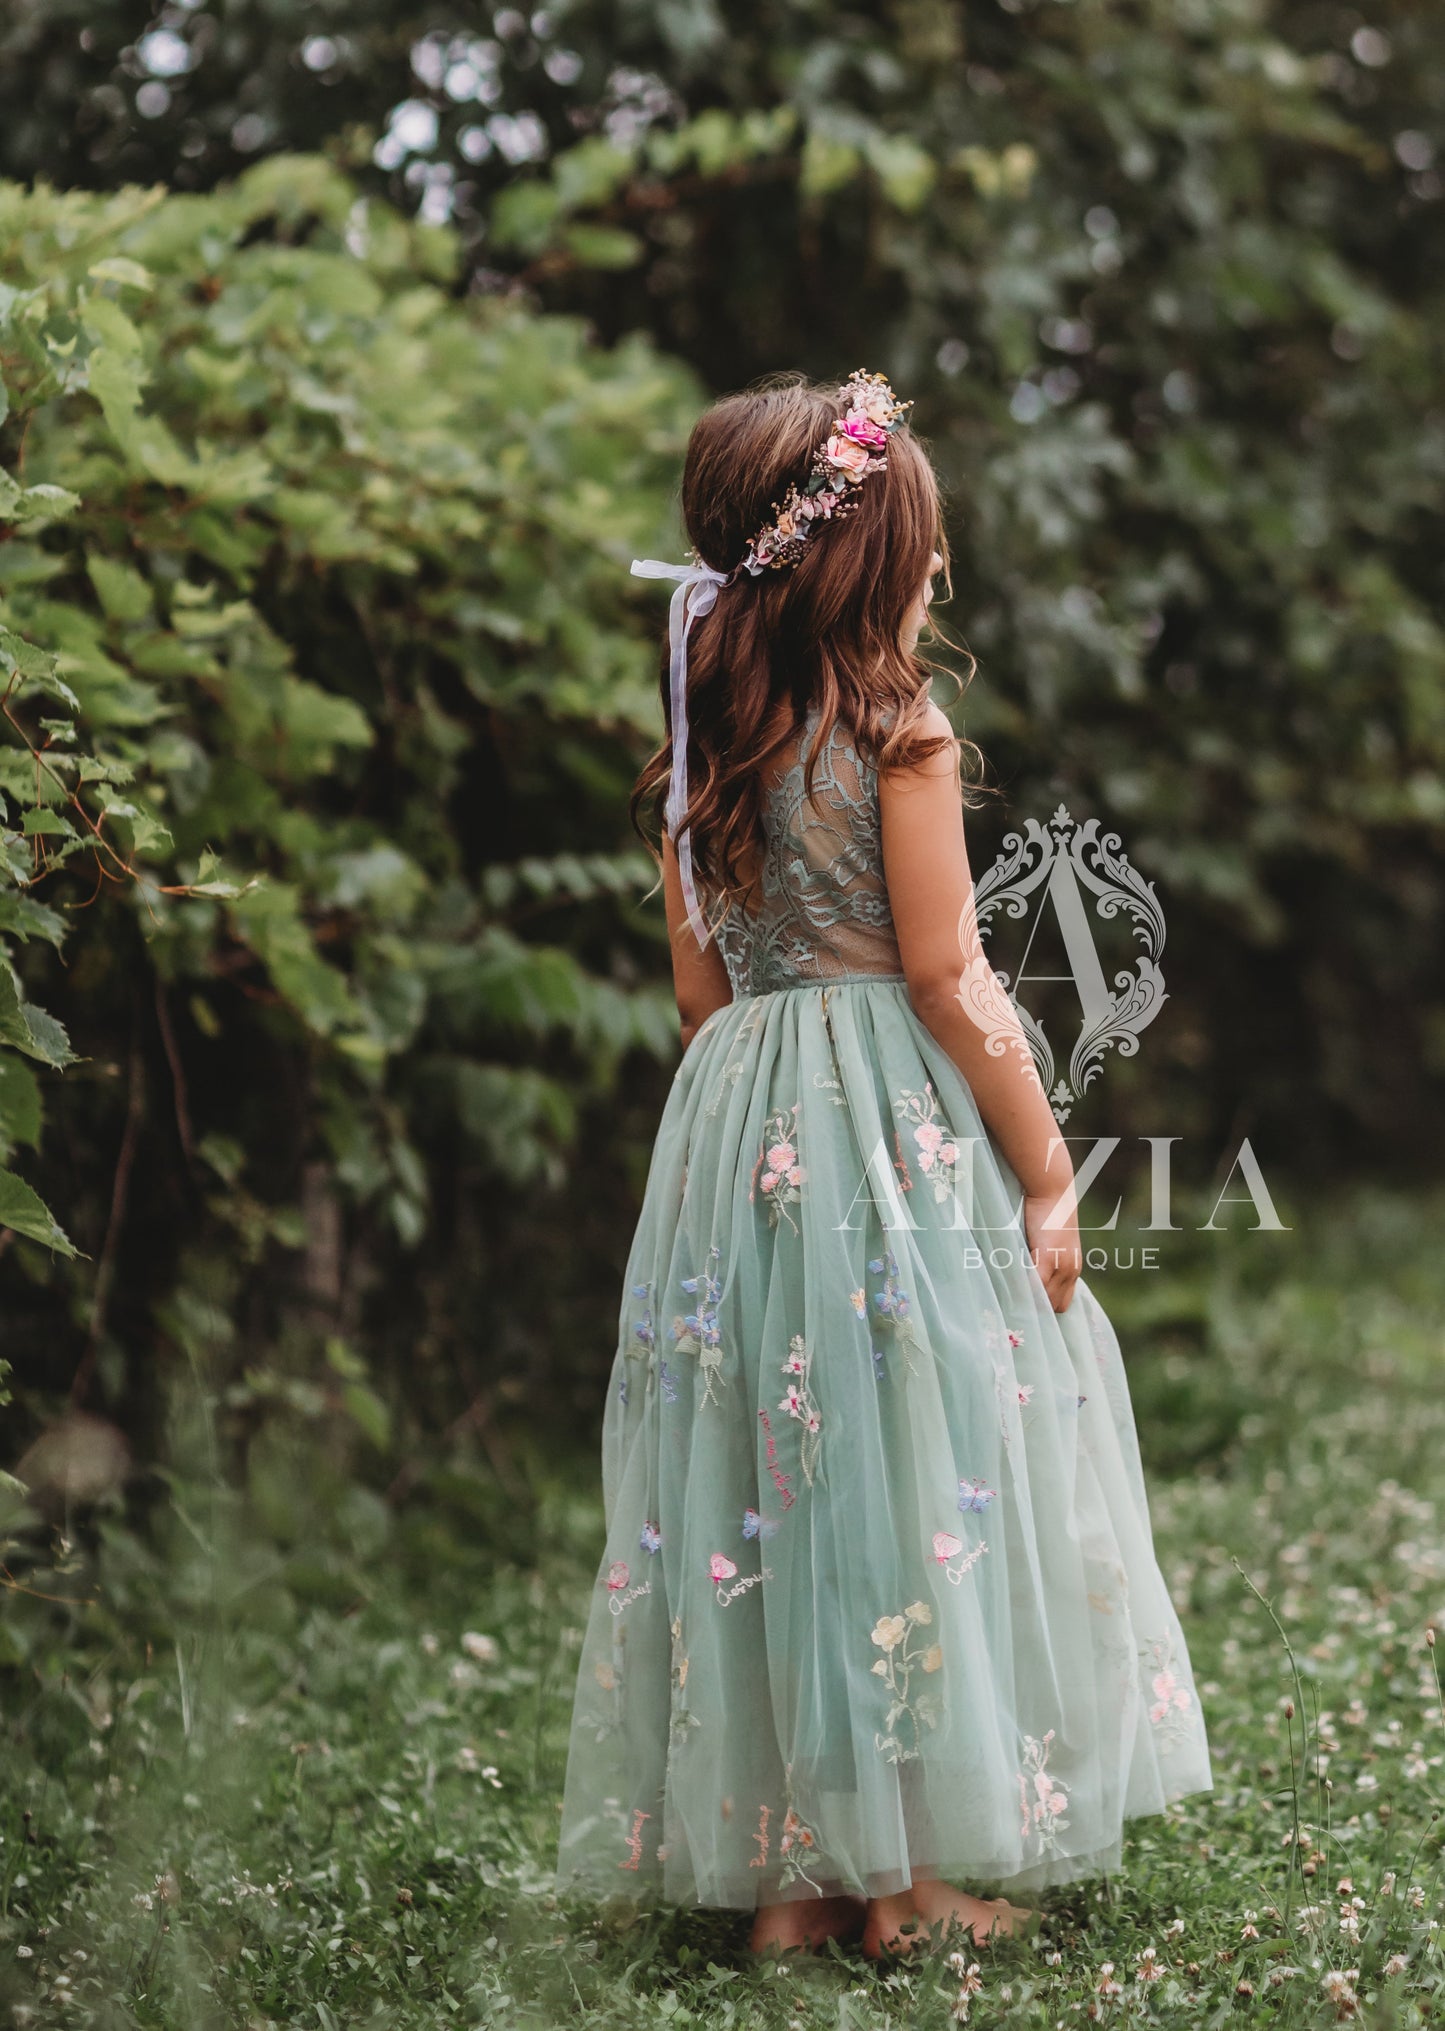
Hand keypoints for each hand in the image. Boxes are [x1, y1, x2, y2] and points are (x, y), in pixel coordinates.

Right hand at [1023, 1191, 1081, 1313]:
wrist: (1053, 1191)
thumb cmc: (1048, 1213)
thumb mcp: (1050, 1242)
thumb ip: (1043, 1259)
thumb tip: (1026, 1274)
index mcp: (1073, 1268)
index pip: (1062, 1302)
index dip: (1046, 1305)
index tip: (1029, 1304)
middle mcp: (1071, 1270)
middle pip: (1055, 1306)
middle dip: (1038, 1307)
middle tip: (1018, 1303)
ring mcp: (1061, 1266)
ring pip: (1045, 1299)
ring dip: (1029, 1299)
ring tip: (1011, 1297)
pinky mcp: (1048, 1258)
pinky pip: (1035, 1285)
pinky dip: (1023, 1288)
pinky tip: (1011, 1284)